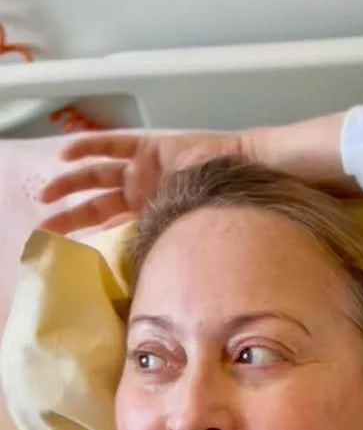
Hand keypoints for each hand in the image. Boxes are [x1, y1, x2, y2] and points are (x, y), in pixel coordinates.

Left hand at [38, 130, 258, 234]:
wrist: (249, 180)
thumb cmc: (228, 212)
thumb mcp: (187, 237)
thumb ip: (165, 249)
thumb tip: (150, 284)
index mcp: (152, 216)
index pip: (110, 226)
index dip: (86, 236)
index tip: (61, 247)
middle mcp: (144, 193)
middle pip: (97, 204)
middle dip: (69, 214)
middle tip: (44, 226)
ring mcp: (144, 170)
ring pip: (96, 175)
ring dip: (70, 183)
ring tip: (46, 193)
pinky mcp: (148, 147)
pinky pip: (112, 145)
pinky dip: (88, 146)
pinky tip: (65, 154)